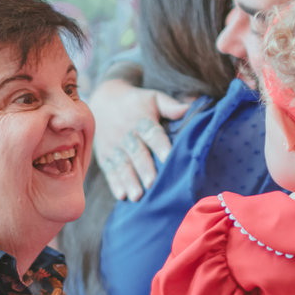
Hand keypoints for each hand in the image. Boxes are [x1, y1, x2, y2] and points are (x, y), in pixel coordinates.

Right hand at [88, 79, 188, 200]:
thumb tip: (190, 107)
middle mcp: (126, 134)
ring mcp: (114, 147)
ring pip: (122, 165)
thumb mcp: (153, 98)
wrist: (103, 101)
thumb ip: (170, 106)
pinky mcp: (105, 156)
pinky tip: (121, 196)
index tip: (167, 157)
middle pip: (136, 153)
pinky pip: (109, 171)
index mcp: (141, 120)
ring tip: (137, 196)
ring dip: (129, 180)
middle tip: (152, 183)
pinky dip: (114, 183)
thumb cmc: (136, 103)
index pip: (151, 133)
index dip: (159, 145)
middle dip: (144, 168)